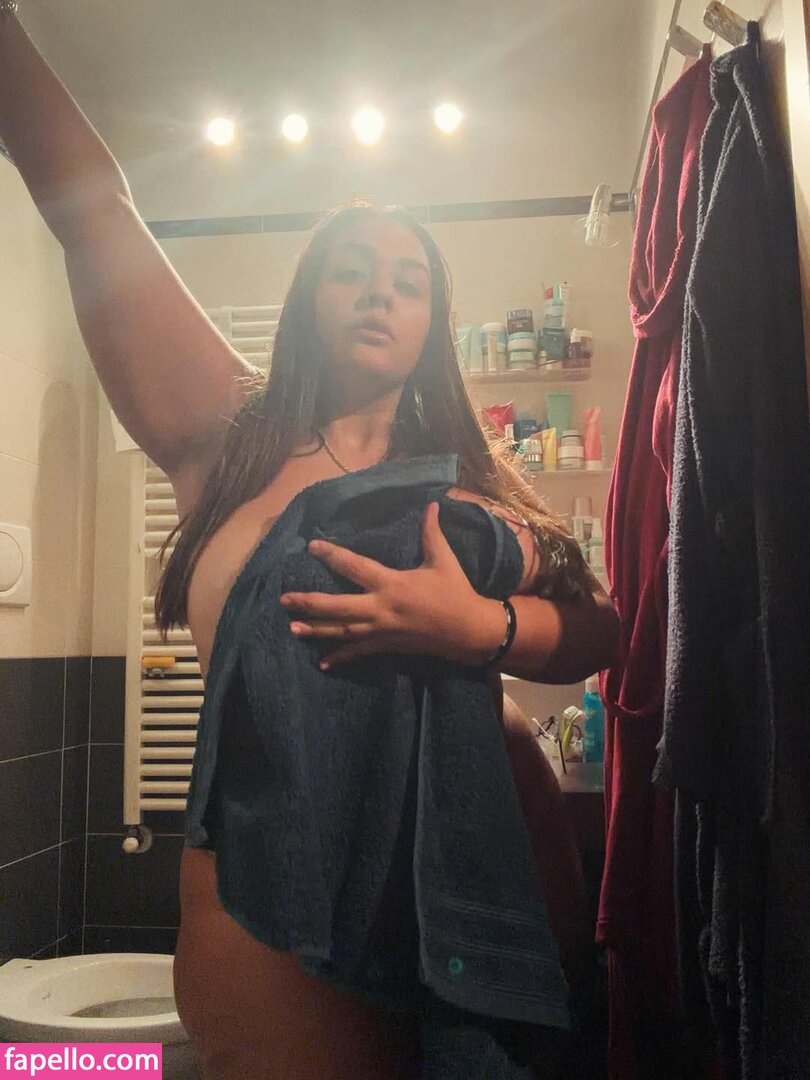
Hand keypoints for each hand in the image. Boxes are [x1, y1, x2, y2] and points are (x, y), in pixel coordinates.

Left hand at [279, 502, 506, 669]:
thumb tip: (432, 504)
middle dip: (309, 602)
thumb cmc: (455, 592)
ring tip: (291, 628)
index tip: (312, 546)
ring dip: (316, 630)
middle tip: (284, 599)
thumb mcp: (443, 560)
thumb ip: (431, 533)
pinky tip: (322, 663)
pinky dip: (340, 657)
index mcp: (392, 583)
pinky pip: (358, 652)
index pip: (354, 566)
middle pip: (337, 606)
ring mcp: (381, 630)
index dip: (332, 555)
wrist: (468, 631)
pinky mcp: (387, 645)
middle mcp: (381, 608)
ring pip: (342, 631)